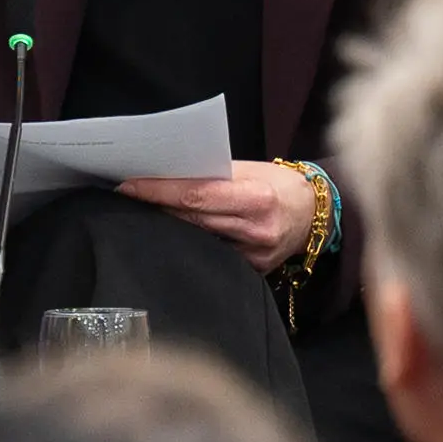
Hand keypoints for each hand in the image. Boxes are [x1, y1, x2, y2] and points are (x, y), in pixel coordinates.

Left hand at [120, 162, 314, 271]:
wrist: (315, 214)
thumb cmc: (279, 186)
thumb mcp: (249, 171)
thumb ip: (212, 176)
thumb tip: (166, 173)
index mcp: (257, 199)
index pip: (196, 196)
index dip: (158, 191)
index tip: (128, 186)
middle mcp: (257, 230)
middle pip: (192, 219)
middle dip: (157, 206)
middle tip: (127, 193)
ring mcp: (255, 255)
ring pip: (198, 239)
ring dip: (171, 225)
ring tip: (145, 209)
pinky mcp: (254, 270)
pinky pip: (213, 254)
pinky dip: (193, 241)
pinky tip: (177, 231)